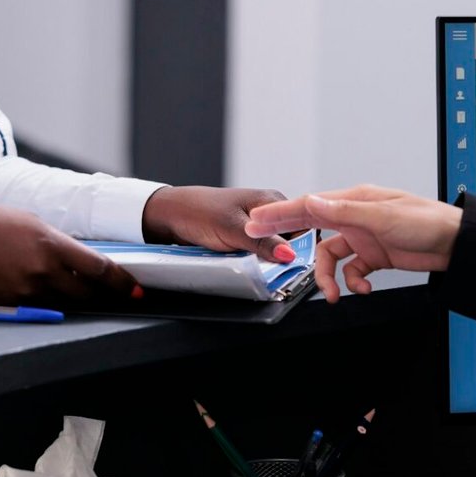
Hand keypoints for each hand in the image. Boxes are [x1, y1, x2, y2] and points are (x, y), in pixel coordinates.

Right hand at [0, 203, 139, 304]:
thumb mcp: (27, 221)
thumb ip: (54, 241)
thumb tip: (75, 256)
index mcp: (51, 244)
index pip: (99, 270)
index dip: (122, 283)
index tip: (136, 290)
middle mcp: (42, 271)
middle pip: (86, 294)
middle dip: (102, 295)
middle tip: (111, 294)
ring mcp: (26, 292)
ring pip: (63, 303)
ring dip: (72, 299)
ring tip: (73, 291)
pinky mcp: (9, 305)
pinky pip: (38, 307)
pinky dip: (46, 302)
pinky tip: (40, 291)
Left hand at [142, 186, 297, 263]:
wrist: (171, 215)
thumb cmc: (200, 212)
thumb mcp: (233, 229)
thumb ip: (262, 242)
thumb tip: (289, 255)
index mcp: (271, 202)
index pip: (302, 226)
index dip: (304, 247)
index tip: (300, 267)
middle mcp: (267, 214)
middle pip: (290, 241)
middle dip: (287, 258)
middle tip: (282, 274)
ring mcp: (256, 227)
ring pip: (274, 250)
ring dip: (271, 263)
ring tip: (268, 274)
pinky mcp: (244, 239)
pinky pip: (259, 254)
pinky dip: (258, 263)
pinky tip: (255, 270)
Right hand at [244, 185, 463, 301]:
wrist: (456, 245)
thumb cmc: (427, 222)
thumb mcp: (382, 216)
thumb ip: (343, 212)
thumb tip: (311, 202)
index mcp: (354, 200)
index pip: (309, 206)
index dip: (279, 214)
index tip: (255, 221)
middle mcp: (355, 217)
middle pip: (313, 228)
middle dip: (289, 238)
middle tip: (264, 244)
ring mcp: (364, 237)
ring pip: (331, 258)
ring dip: (330, 278)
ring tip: (334, 294)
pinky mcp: (375, 256)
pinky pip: (351, 272)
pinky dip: (353, 283)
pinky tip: (363, 289)